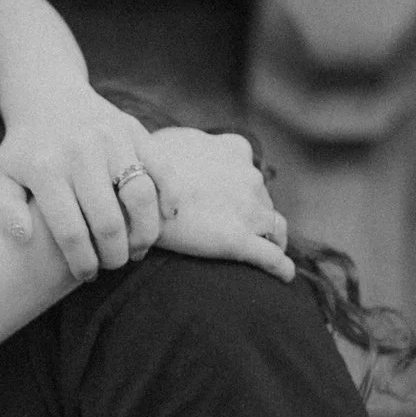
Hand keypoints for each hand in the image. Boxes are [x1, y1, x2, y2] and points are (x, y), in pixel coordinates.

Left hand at [0, 89, 160, 279]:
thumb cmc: (26, 148)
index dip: (83, 262)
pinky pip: (163, 169)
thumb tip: (24, 237)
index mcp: (46, 169)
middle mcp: (80, 152)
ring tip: (137, 248)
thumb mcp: (3, 176)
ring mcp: (111, 138)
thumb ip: (6, 210)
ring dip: (145, 233)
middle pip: (109, 221)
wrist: (46, 95)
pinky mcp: (135, 129)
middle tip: (114, 264)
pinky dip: (171, 197)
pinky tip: (165, 219)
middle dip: (115, 255)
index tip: (87, 274)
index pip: (70, 232)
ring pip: (141, 197)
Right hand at [142, 129, 293, 280]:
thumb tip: (184, 150)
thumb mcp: (170, 140)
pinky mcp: (238, 241)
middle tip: (237, 231)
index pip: (250, 172)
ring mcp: (248, 209)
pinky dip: (281, 268)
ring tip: (268, 254)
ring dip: (273, 240)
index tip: (233, 201)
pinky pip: (272, 258)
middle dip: (254, 216)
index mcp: (234, 148)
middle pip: (262, 200)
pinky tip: (284, 276)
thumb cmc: (143, 166)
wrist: (131, 191)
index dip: (244, 189)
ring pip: (275, 228)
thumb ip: (190, 144)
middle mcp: (249, 176)